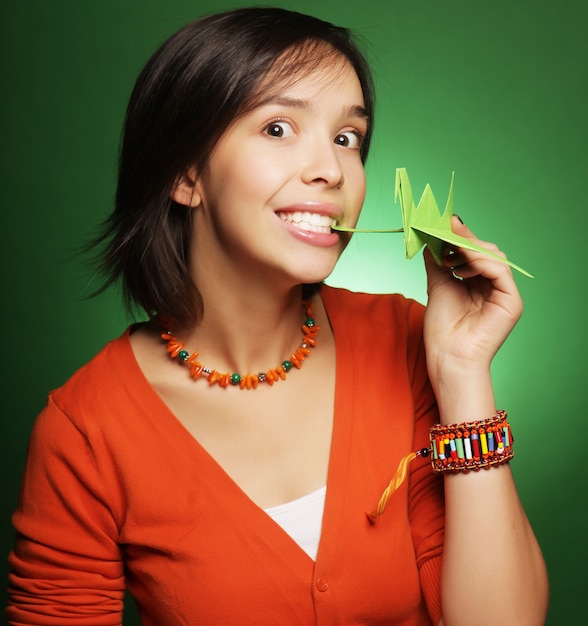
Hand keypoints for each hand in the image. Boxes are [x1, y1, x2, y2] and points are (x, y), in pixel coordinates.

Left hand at [423, 216, 522, 382]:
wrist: (448, 355)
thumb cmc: (443, 328)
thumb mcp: (437, 285)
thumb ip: (438, 261)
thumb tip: (432, 238)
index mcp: (478, 283)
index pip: (475, 253)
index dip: (461, 238)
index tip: (444, 224)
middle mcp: (494, 286)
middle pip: (487, 251)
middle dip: (465, 241)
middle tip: (445, 233)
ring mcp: (504, 293)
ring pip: (495, 258)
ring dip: (471, 250)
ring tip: (450, 257)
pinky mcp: (511, 301)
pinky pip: (500, 272)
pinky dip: (482, 263)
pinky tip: (464, 265)